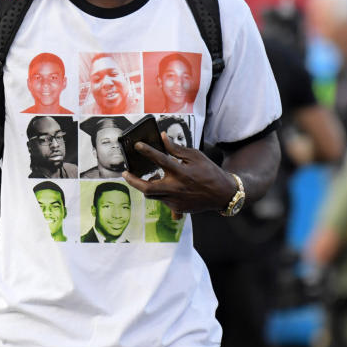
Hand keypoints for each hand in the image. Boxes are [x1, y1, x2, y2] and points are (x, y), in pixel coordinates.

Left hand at [121, 132, 235, 214]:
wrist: (222, 194)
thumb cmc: (209, 172)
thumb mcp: (195, 156)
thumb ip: (176, 149)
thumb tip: (163, 138)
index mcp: (181, 172)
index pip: (160, 159)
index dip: (147, 151)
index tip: (137, 146)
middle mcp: (176, 187)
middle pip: (147, 187)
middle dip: (132, 181)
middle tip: (125, 174)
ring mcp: (176, 200)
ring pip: (152, 195)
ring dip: (147, 186)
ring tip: (150, 178)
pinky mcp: (177, 208)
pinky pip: (162, 200)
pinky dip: (161, 192)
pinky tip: (167, 186)